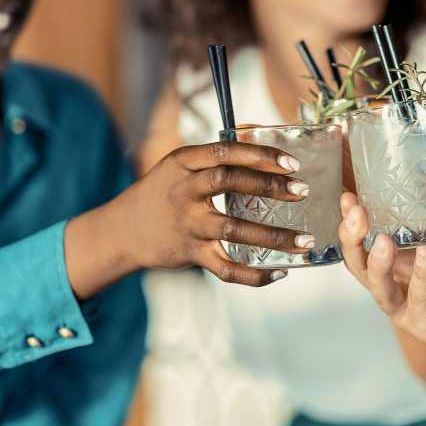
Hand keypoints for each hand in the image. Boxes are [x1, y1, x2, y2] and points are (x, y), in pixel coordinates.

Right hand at [67, 141, 312, 296]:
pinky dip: (254, 275)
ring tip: (304, 240)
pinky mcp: (190, 253)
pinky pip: (226, 268)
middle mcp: (184, 191)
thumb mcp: (178, 167)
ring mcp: (187, 224)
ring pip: (234, 229)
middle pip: (229, 181)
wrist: (121, 232)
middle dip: (270, 185)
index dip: (260, 154)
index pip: (225, 151)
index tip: (291, 162)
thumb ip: (215, 160)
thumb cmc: (161, 194)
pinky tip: (280, 272)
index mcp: (183, 162)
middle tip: (301, 191)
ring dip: (273, 236)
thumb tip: (266, 151)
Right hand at [338, 193, 425, 379]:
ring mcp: (409, 306)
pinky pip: (418, 299)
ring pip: (378, 285)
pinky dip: (421, 276)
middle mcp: (397, 282)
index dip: (352, 219)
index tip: (348, 196)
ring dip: (376, 261)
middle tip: (355, 212)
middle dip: (351, 237)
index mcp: (402, 259)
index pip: (366, 238)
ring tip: (381, 239)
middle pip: (359, 262)